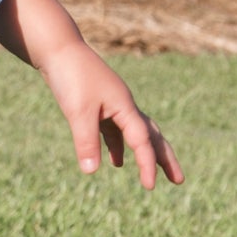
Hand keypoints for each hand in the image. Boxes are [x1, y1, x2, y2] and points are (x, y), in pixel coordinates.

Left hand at [0, 0, 183, 189]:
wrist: (57, 49)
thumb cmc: (70, 76)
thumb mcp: (78, 112)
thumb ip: (86, 141)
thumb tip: (91, 172)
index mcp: (125, 106)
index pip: (142, 141)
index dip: (147, 164)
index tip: (150, 187)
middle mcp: (124, 104)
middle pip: (152, 135)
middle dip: (165, 158)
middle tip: (179, 180)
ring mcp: (112, 103)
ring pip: (135, 133)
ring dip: (143, 153)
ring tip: (149, 175)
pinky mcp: (98, 104)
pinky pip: (116, 130)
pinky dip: (118, 146)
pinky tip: (115, 161)